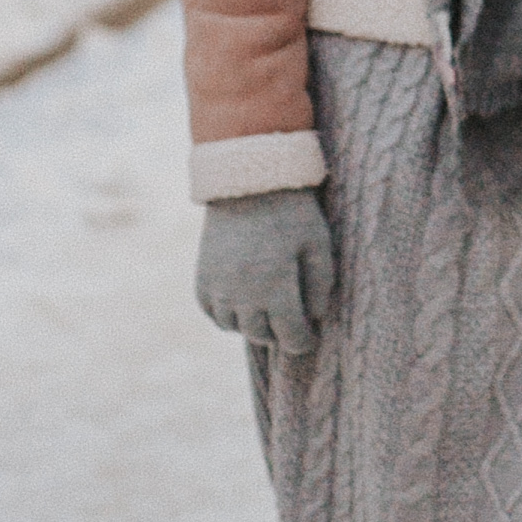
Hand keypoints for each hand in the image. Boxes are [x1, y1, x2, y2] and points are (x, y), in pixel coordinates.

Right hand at [195, 191, 335, 354]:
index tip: (310, 338)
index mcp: (276, 286)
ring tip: (267, 313)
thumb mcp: (318, 244)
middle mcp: (242, 293)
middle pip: (261, 334)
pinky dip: (226, 315)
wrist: (248, 179)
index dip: (303, 342)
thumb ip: (320, 286)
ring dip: (252, 326)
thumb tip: (313, 318)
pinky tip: (241, 306)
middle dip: (279, 334)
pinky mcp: (201, 275)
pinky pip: (211, 312)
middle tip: (291, 325)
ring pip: (234, 327)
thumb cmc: (292, 210)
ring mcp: (218, 286)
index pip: (290, 336)